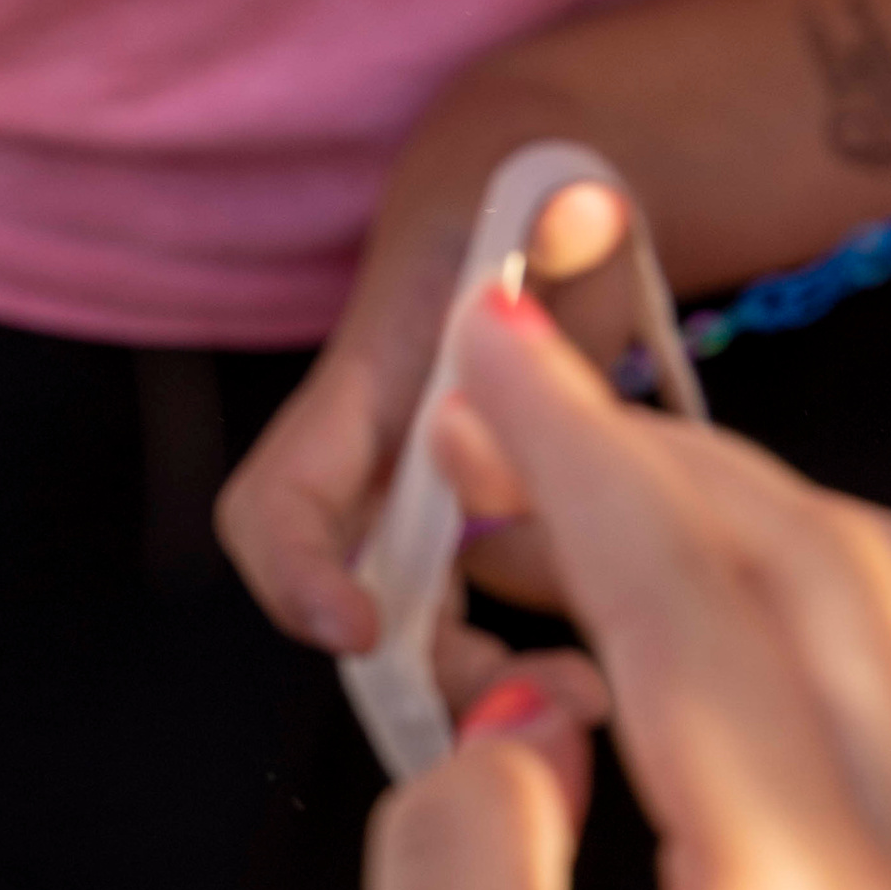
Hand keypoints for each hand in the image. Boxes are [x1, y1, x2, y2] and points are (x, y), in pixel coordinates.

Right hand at [218, 102, 665, 647]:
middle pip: (348, 602)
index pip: (280, 501)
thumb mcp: (556, 191)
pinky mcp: (487, 532)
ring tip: (583, 698)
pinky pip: (479, 624)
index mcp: (370, 389)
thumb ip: (570, 209)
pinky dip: (526, 661)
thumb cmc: (541, 196)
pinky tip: (610, 674)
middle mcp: (380, 465)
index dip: (297, 572)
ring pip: (416, 633)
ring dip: (478, 679)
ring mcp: (430, 506)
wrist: (559, 208)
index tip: (356, 627)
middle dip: (415, 667)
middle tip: (515, 699)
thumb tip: (585, 211)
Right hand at [367, 267, 890, 889]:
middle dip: (660, 459)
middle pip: (827, 583)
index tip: (473, 347)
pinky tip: (788, 626)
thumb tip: (525, 707)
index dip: (578, 458)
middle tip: (499, 412)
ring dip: (782, 524)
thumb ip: (464, 880)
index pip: (702, 605)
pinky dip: (889, 615)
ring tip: (619, 507)